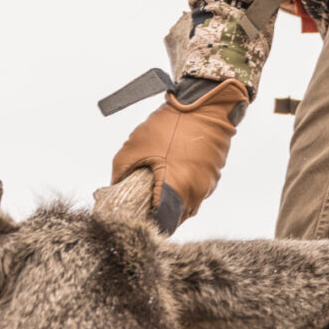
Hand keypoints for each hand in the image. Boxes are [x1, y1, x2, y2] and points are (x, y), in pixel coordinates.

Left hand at [111, 78, 249, 233]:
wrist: (204, 103)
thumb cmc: (169, 124)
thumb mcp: (134, 147)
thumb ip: (120, 173)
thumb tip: (113, 188)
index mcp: (177, 189)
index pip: (162, 224)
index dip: (148, 223)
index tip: (137, 218)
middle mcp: (197, 193)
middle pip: (176, 218)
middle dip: (160, 213)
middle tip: (144, 203)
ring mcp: (209, 184)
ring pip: (188, 205)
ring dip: (174, 200)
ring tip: (158, 186)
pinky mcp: (215, 174)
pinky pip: (197, 190)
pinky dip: (185, 187)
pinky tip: (174, 171)